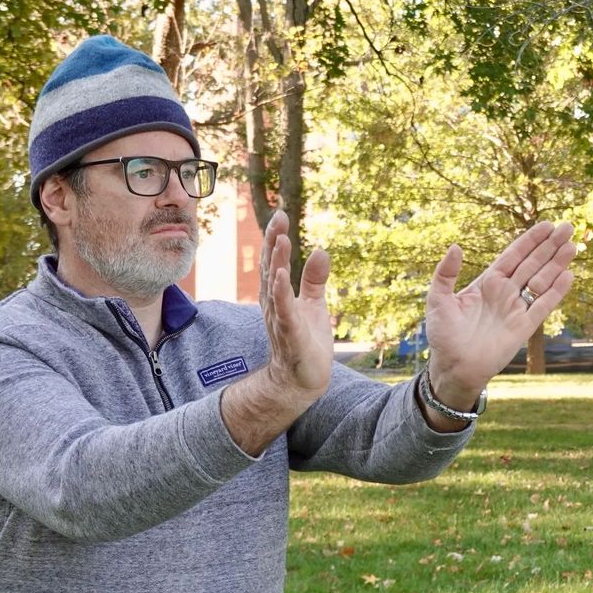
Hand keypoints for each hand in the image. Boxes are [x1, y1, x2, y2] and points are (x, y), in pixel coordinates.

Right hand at [258, 210, 333, 405]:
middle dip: (273, 243)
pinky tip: (281, 277)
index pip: (274, 262)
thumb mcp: (314, 304)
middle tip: (277, 217)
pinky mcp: (291, 336)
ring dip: (276, 264)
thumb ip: (314, 279)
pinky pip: (284, 313)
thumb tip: (322, 250)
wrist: (303, 379)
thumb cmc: (306, 340)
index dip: (275, 238)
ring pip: (275, 288)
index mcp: (278, 296)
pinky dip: (282, 295)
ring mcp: (281, 321)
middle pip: (270, 269)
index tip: (280, 213)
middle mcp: (274, 305)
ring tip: (281, 240)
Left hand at [424, 222, 575, 409]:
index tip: (547, 225)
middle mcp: (505, 292)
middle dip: (550, 246)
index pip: (514, 256)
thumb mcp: (438, 300)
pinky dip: (556, 291)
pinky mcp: (524, 326)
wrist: (455, 367)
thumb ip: (445, 273)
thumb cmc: (443, 335)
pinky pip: (543, 305)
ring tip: (572, 246)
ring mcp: (516, 308)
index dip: (531, 240)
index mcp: (488, 282)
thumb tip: (455, 247)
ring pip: (542, 281)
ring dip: (557, 264)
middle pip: (533, 263)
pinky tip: (568, 275)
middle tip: (567, 227)